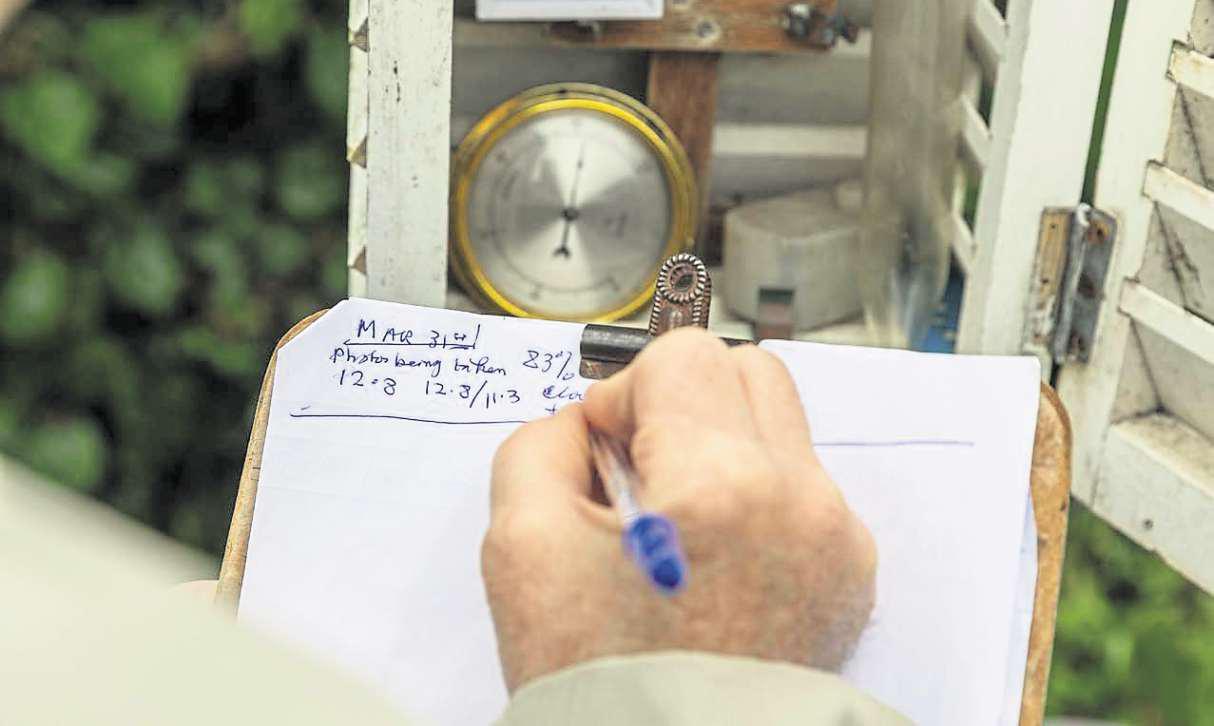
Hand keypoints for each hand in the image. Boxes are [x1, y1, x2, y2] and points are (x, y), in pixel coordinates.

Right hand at [481, 328, 876, 691]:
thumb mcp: (521, 548)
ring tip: (673, 524)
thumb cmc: (600, 682)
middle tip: (638, 469)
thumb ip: (541, 445)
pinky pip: (801, 490)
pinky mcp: (849, 576)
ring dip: (719, 447)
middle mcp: (800, 503)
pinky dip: (752, 497)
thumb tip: (587, 422)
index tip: (603, 450)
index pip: (684, 356)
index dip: (625, 392)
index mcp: (723, 487)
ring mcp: (836, 543)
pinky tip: (709, 558)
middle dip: (682, 401)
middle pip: (748, 372)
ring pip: (778, 428)